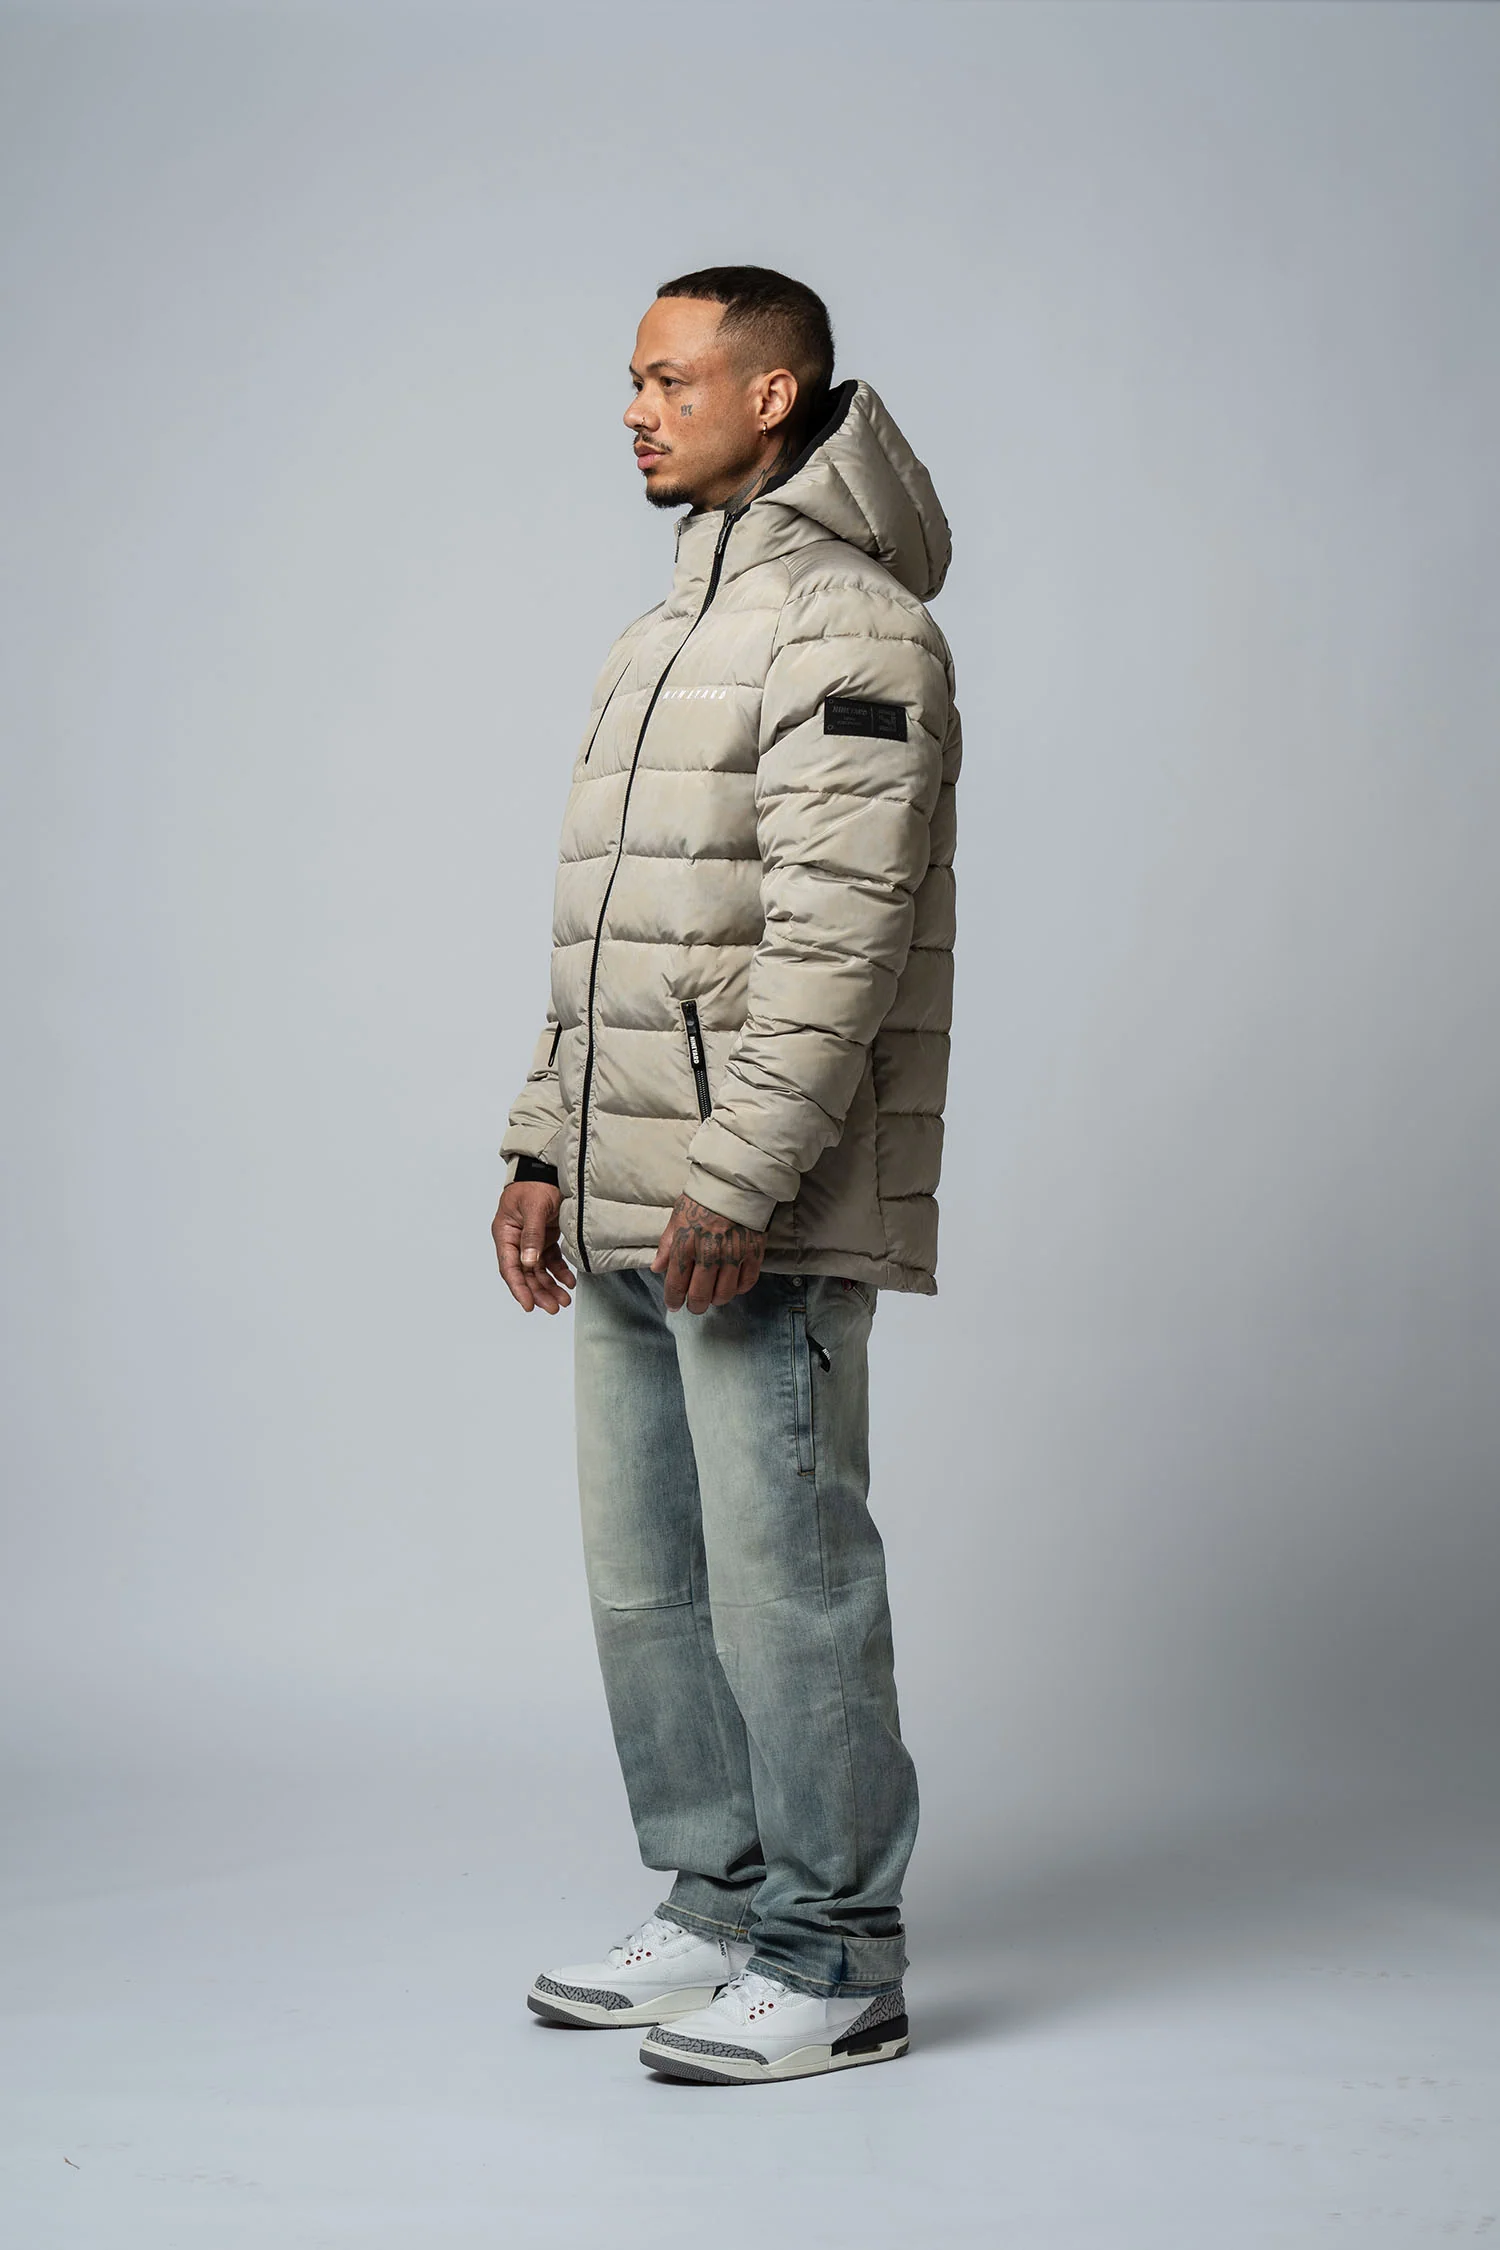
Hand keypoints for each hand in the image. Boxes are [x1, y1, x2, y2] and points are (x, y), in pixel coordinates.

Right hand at [492, 1181, 576, 1313]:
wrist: (547, 1168)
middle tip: (554, 1307)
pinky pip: (551, 1261)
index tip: (529, 1305)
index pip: (509, 1267)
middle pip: (525, 1274)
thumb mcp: (534, 1208)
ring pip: (538, 1271)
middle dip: (539, 1292)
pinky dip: (559, 1272)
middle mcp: (515, 1240)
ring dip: (550, 1286)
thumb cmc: (535, 1183)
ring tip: (564, 1300)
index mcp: (505, 1233)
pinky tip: (569, 1281)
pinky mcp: (545, 1238)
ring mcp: (530, 1241)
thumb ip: (532, 1235)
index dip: (519, 1288)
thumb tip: (529, 1262)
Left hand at [651, 1193, 766, 1313]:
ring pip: (724, 1293)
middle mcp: (708, 1253)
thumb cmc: (703, 1198)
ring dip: (717, 1300)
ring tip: (714, 1297)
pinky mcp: (753, 1252)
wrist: (735, 1182)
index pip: (675, 1283)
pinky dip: (739, 1289)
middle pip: (700, 1295)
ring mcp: (733, 1254)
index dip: (673, 1299)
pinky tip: (733, 1286)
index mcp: (685, 1244)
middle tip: (695, 1306)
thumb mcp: (677, 1217)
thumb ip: (667, 1245)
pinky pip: (747, 1282)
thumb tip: (657, 1268)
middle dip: (695, 1306)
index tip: (674, 1304)